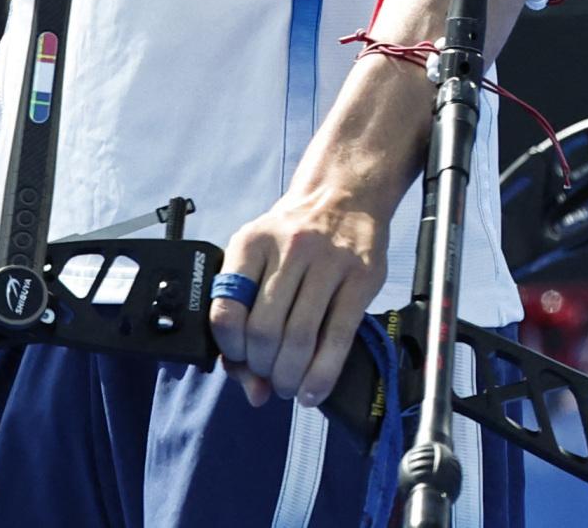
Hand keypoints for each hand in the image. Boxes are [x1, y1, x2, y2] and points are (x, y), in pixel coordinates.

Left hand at [209, 184, 385, 407]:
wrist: (342, 197)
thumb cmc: (292, 234)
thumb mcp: (258, 255)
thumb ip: (246, 311)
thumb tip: (249, 386)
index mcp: (249, 244)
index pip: (226, 307)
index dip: (230, 347)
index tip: (238, 361)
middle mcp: (287, 250)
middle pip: (264, 330)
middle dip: (262, 368)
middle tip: (267, 379)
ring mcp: (327, 263)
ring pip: (301, 338)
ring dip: (291, 376)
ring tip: (288, 387)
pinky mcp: (361, 279)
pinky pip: (338, 337)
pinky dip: (323, 374)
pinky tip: (314, 391)